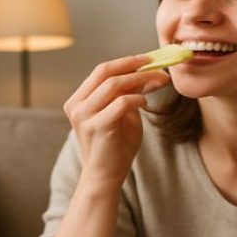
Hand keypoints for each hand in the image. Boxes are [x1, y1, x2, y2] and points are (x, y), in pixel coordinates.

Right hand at [63, 56, 171, 186]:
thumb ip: (128, 94)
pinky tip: (146, 104)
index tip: (148, 59)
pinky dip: (138, 99)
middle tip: (157, 64)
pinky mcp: (97, 127)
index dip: (126, 62)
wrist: (106, 177)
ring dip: (141, 80)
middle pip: (105, 71)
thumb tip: (146, 72)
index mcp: (78, 100)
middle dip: (134, 65)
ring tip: (160, 81)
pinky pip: (122, 103)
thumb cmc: (115, 147)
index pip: (101, 70)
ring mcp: (84, 116)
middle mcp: (77, 105)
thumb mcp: (122, 115)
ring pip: (114, 84)